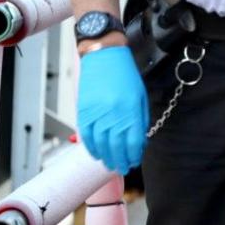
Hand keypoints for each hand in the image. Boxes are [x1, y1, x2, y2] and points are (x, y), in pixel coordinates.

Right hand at [77, 45, 148, 174]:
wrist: (104, 56)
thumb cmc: (125, 75)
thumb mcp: (140, 96)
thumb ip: (140, 119)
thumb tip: (139, 140)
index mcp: (131, 110)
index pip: (133, 142)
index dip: (133, 155)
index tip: (133, 161)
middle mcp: (114, 115)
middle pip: (116, 147)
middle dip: (120, 161)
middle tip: (122, 168)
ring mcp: (97, 114)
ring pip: (100, 144)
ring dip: (106, 157)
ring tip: (110, 164)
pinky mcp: (84, 111)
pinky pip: (86, 136)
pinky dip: (91, 147)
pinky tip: (97, 154)